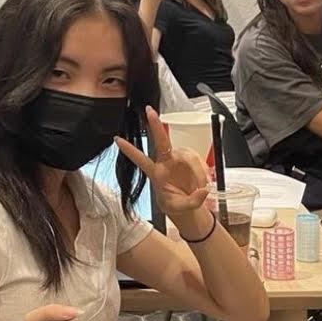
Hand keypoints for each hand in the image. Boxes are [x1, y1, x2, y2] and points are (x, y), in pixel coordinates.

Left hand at [115, 106, 210, 231]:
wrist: (189, 208)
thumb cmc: (177, 206)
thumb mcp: (179, 208)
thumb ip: (191, 202)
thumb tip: (203, 192)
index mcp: (157, 174)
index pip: (141, 160)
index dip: (130, 150)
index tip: (117, 139)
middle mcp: (167, 162)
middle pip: (163, 142)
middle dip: (156, 125)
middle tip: (150, 112)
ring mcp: (179, 160)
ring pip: (188, 156)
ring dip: (197, 171)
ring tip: (200, 187)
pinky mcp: (192, 160)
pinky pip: (199, 161)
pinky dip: (203, 172)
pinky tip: (204, 184)